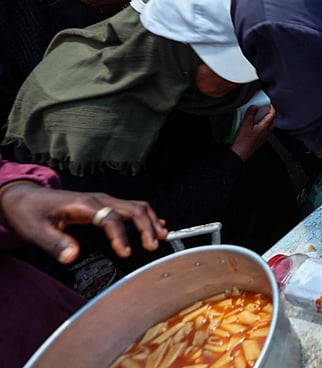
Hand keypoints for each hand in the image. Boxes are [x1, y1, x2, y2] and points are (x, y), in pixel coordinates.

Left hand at [0, 182, 165, 262]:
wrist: (26, 198)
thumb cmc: (31, 212)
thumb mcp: (35, 231)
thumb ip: (55, 244)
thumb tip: (72, 257)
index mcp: (85, 205)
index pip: (111, 218)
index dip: (121, 236)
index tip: (125, 253)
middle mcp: (99, 200)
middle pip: (133, 209)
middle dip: (147, 226)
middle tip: (153, 246)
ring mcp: (103, 201)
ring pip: (136, 206)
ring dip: (151, 221)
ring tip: (161, 237)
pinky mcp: (104, 205)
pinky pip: (131, 208)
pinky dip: (146, 217)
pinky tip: (155, 226)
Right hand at [229, 104, 275, 161]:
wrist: (240, 154)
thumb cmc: (242, 141)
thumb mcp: (245, 125)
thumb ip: (250, 115)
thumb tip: (255, 106)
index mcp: (264, 127)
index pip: (272, 115)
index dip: (271, 108)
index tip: (268, 104)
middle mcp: (266, 133)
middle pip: (273, 120)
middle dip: (271, 113)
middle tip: (266, 109)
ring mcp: (264, 137)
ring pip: (270, 126)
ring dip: (267, 120)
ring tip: (261, 116)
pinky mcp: (260, 141)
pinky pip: (265, 131)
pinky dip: (263, 126)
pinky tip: (256, 126)